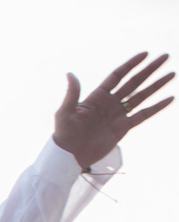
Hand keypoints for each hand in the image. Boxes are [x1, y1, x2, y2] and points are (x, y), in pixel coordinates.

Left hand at [53, 53, 172, 168]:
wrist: (69, 157)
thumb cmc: (64, 134)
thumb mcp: (65, 112)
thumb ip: (72, 93)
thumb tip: (70, 73)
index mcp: (97, 96)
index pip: (118, 75)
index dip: (131, 64)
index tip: (146, 54)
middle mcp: (110, 103)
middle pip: (134, 82)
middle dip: (149, 70)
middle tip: (165, 57)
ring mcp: (118, 115)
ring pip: (141, 96)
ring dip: (156, 85)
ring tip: (171, 74)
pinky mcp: (123, 128)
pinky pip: (143, 115)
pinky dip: (156, 107)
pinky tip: (170, 98)